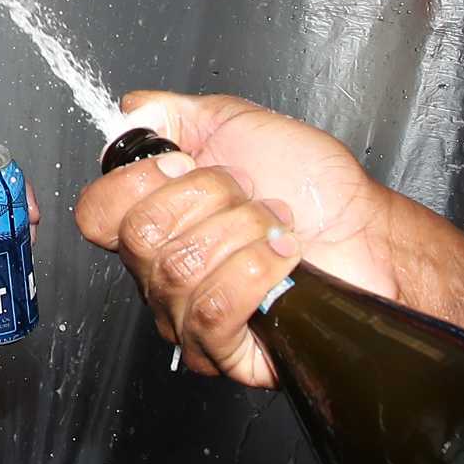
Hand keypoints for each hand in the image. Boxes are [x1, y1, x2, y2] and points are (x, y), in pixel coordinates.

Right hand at [74, 92, 401, 387]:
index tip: (186, 163)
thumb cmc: (311, 185)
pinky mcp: (227, 352)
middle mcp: (161, 273)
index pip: (95, 213)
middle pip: (139, 239)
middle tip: (245, 195)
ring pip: (180, 272)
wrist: (368, 231)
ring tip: (273, 228)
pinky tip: (281, 259)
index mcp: (152, 220)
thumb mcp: (233, 123)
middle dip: (207, 200)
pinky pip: (213, 313)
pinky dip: (254, 273)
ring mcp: (190, 316)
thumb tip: (128, 112)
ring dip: (242, 234)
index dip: (138, 182)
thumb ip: (168, 111)